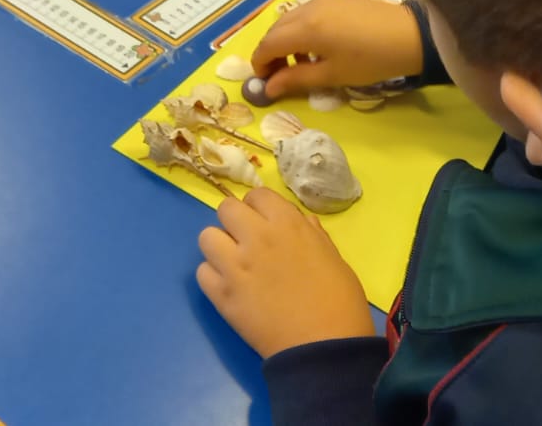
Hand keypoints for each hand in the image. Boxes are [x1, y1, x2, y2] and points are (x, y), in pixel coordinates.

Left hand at [197, 188, 374, 357]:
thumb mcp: (333, 258)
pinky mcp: (221, 295)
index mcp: (287, 223)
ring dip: (219, 248)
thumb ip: (313, 235)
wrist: (324, 347)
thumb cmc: (339, 300)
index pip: (256, 195)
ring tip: (234, 265)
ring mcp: (235, 266)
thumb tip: (303, 222)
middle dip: (235, 222)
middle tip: (247, 242)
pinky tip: (230, 289)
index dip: (260, 208)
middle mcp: (256, 237)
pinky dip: (213, 278)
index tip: (266, 224)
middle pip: (225, 209)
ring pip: (206, 237)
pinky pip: (201, 273)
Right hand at [251, 0, 421, 99]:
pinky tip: (318, 47)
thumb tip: (269, 87)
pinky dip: (301, 29)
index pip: (268, 44)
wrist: (410, 36)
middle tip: (279, 75)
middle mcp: (308, 9)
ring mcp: (322, 0)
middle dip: (271, 52)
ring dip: (286, 40)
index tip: (264, 82)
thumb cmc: (370, 60)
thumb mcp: (332, 74)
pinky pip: (306, 13)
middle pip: (276, 29)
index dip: (260, 64)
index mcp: (305, 29)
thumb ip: (296, 79)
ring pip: (290, 19)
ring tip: (301, 63)